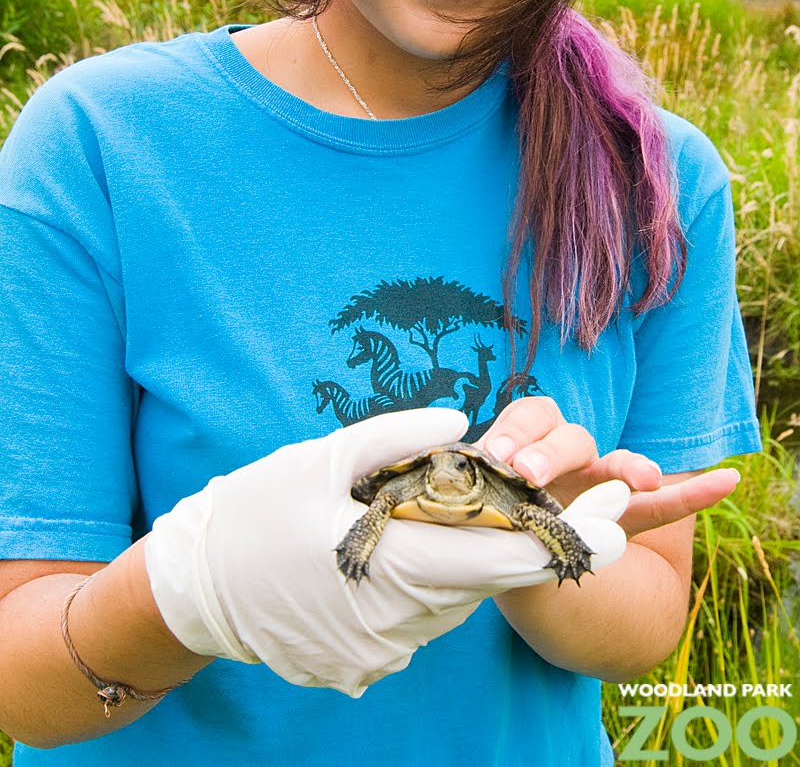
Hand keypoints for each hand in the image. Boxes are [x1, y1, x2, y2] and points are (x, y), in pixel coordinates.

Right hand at [144, 408, 628, 696]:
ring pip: (456, 598)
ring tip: (453, 509)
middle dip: (525, 538)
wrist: (192, 591)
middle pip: (487, 579)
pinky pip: (420, 619)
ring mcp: (380, 653)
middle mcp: (398, 624)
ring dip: (470, 555)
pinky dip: (429, 581)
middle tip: (560, 494)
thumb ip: (400, 438)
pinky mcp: (362, 665)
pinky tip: (401, 547)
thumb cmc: (255, 512)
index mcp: (396, 567)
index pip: (508, 559)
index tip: (621, 516)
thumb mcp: (322, 459)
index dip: (570, 539)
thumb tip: (464, 425)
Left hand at [481, 397, 740, 536]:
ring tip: (645, 477)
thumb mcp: (478, 515)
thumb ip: (480, 502)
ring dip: (631, 467)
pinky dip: (696, 494)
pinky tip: (727, 480)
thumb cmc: (490, 524)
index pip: (528, 419)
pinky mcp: (627, 516)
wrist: (517, 562)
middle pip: (570, 437)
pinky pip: (664, 507)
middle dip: (551, 451)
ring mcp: (601, 484)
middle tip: (527, 472)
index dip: (513, 431)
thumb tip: (465, 496)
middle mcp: (569, 456)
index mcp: (530, 446)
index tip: (495, 454)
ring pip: (617, 465)